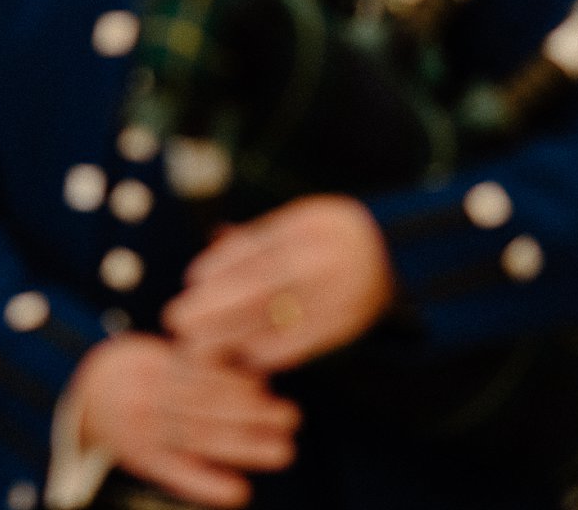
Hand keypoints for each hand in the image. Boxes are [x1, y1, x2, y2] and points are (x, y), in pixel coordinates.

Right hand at [69, 333, 297, 507]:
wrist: (82, 402)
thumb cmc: (129, 372)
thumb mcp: (150, 352)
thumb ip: (190, 359)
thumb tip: (248, 369)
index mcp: (150, 367)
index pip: (199, 375)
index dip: (235, 382)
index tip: (266, 387)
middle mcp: (146, 401)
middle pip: (205, 407)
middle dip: (251, 412)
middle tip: (290, 416)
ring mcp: (144, 434)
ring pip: (199, 439)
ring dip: (243, 446)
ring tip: (282, 450)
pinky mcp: (143, 462)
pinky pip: (178, 475)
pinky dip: (208, 486)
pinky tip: (237, 492)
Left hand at [165, 195, 394, 372]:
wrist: (398, 254)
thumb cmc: (333, 234)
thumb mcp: (302, 220)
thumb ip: (259, 237)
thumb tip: (210, 252)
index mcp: (310, 225)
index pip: (258, 247)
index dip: (222, 264)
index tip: (192, 279)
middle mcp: (325, 257)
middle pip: (262, 284)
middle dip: (217, 305)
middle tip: (180, 319)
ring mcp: (341, 291)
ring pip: (279, 316)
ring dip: (236, 333)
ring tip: (201, 345)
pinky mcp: (351, 321)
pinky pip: (308, 339)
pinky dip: (275, 349)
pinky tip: (247, 357)